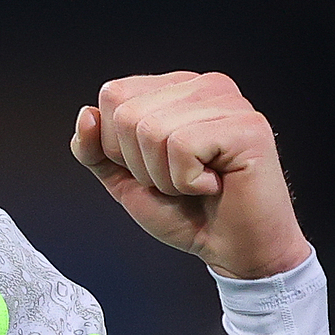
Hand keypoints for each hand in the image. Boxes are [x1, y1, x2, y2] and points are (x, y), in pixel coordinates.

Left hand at [71, 72, 311, 279]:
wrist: (232, 249)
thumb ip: (95, 149)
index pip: (112, 95)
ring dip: (165, 176)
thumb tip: (87, 115)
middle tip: (178, 180)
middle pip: (127, 114)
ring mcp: (228, 102)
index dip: (117, 146)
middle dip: (140, 165)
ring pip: (152, 130)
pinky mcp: (247, 126)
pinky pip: (182, 147)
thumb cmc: (186, 212)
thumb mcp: (123, 179)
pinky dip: (187, 181)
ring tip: (197, 183)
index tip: (154, 167)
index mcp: (173, 89)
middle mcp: (202, 85)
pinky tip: (214, 184)